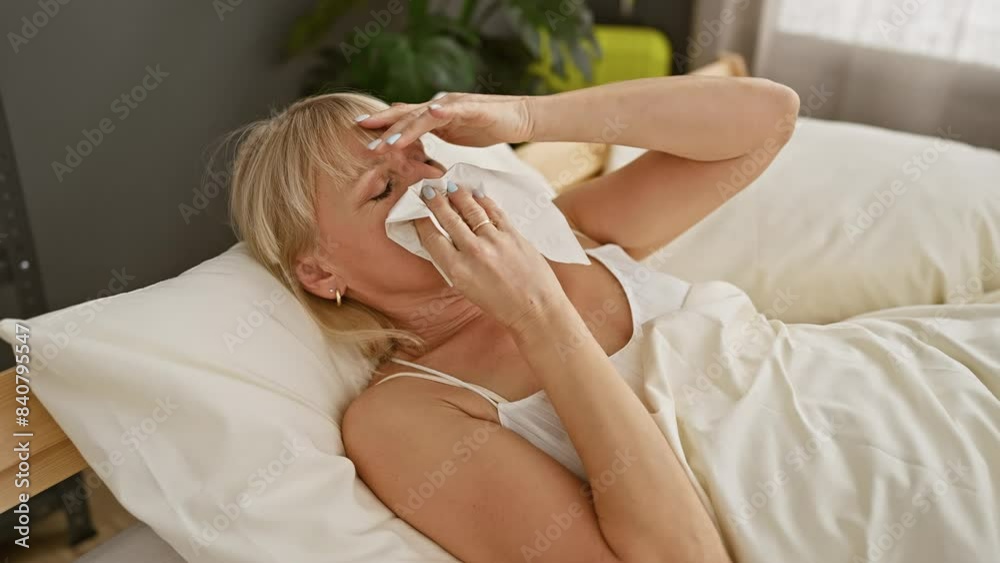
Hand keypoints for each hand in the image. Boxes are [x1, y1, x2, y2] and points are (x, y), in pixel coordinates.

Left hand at [357, 93, 534, 151]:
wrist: (520, 117)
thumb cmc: (489, 126)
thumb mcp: (454, 133)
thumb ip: (434, 135)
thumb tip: (414, 146)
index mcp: (434, 113)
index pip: (402, 117)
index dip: (381, 123)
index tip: (359, 131)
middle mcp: (440, 105)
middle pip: (407, 115)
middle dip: (384, 127)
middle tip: (364, 140)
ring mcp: (456, 105)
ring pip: (425, 116)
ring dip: (406, 128)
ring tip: (390, 142)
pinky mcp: (474, 109)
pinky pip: (455, 110)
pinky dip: (442, 111)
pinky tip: (431, 113)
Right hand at [413, 182, 569, 335]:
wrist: (536, 310)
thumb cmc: (501, 306)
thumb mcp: (467, 290)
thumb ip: (455, 265)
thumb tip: (445, 242)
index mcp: (458, 270)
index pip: (432, 238)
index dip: (421, 222)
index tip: (416, 212)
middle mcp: (474, 252)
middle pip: (448, 218)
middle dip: (435, 201)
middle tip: (427, 190)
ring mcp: (495, 240)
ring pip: (470, 209)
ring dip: (457, 195)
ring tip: (448, 186)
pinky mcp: (513, 234)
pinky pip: (494, 211)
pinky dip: (483, 200)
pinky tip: (475, 194)